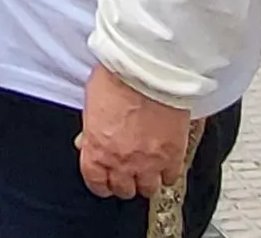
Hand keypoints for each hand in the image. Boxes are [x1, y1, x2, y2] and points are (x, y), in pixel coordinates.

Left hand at [76, 67, 190, 201]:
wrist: (148, 71)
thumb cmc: (117, 80)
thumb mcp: (91, 105)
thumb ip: (90, 130)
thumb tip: (87, 140)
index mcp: (97, 150)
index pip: (95, 182)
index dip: (100, 183)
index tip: (104, 181)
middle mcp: (122, 162)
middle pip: (123, 189)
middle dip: (123, 182)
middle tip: (127, 173)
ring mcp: (149, 162)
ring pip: (148, 189)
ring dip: (146, 181)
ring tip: (147, 171)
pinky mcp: (173, 156)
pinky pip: (171, 177)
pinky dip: (168, 174)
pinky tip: (165, 165)